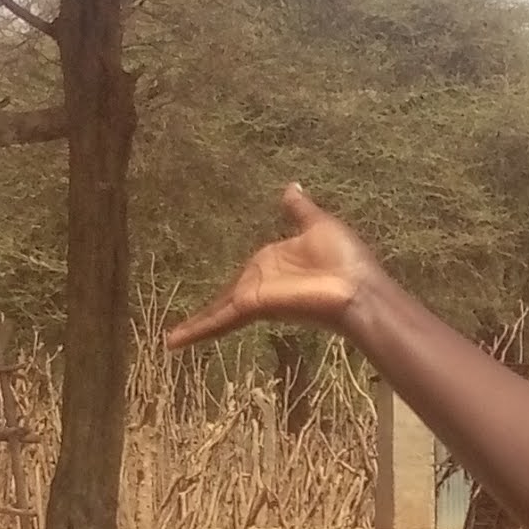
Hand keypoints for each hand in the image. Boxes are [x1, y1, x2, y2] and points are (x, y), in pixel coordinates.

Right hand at [163, 181, 375, 350]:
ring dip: (195, 327)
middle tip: (178, 332)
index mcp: (272, 264)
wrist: (359, 289)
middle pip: (224, 301)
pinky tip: (175, 340)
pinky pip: (221, 317)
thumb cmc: (346, 259)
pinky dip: (198, 328)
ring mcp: (256, 298)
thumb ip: (298, 210)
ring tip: (169, 342)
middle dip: (203, 315)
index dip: (225, 290)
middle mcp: (260, 284)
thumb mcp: (317, 225)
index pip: (241, 279)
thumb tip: (291, 187)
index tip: (212, 300)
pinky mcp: (253, 305)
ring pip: (218, 313)